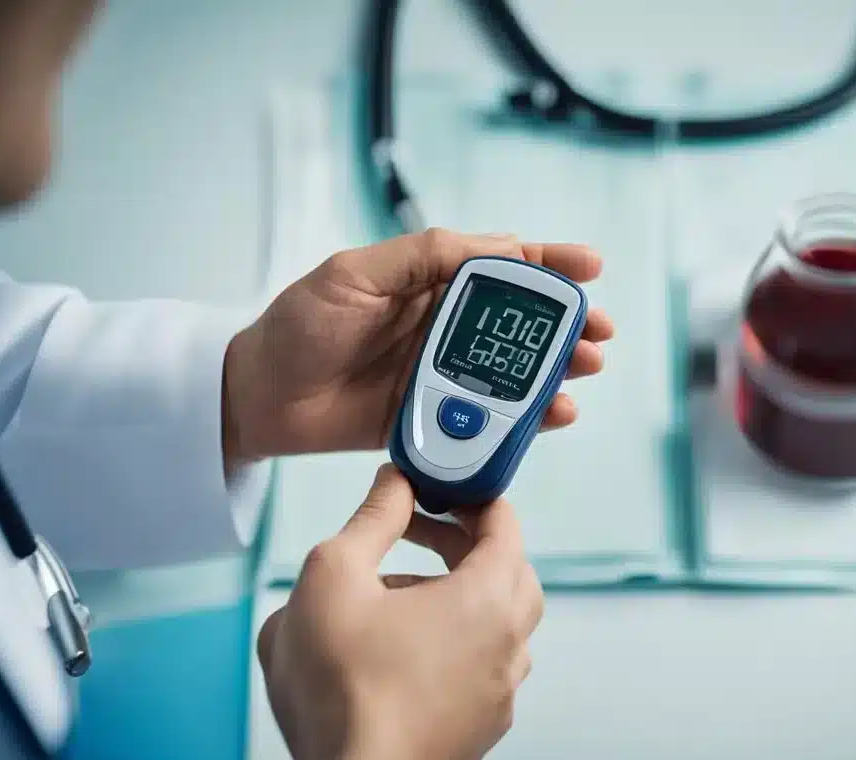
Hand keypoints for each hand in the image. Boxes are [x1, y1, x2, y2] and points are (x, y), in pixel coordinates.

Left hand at [223, 229, 613, 468]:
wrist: (257, 398)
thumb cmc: (296, 327)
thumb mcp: (353, 274)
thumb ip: (421, 258)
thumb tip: (495, 245)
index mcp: (428, 283)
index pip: (501, 265)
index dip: (549, 263)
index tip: (591, 267)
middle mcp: (443, 327)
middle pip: (520, 324)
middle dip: (566, 326)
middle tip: (599, 334)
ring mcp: (441, 374)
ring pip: (514, 371)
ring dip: (555, 371)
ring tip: (585, 371)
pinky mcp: (434, 417)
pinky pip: (489, 416)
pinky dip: (525, 418)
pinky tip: (552, 414)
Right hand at [251, 464, 541, 759]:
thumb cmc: (343, 691)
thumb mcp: (334, 575)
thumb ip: (372, 517)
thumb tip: (396, 483)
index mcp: (489, 598)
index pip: (505, 524)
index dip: (472, 496)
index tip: (441, 487)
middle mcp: (508, 645)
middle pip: (508, 573)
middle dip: (465, 545)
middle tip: (418, 533)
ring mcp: (498, 693)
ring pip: (494, 624)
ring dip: (454, 597)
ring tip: (392, 597)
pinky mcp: (479, 729)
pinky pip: (478, 668)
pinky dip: (450, 645)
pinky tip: (395, 654)